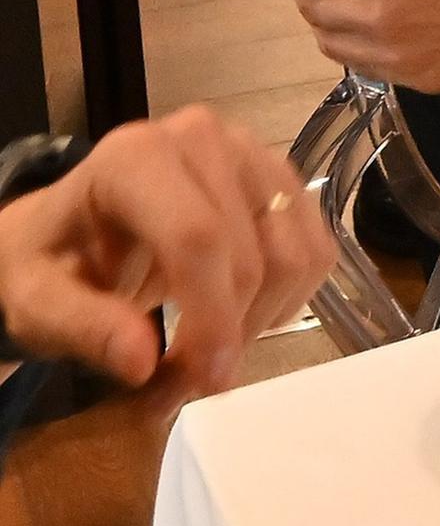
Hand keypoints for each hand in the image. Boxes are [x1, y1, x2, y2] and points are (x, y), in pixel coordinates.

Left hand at [0, 106, 334, 398]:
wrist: (78, 231)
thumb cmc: (53, 263)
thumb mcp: (37, 301)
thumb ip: (84, 328)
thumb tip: (144, 364)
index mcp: (135, 157)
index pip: (198, 237)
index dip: (212, 316)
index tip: (206, 382)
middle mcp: (204, 139)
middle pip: (252, 255)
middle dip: (229, 334)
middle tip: (187, 386)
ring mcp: (253, 154)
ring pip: (297, 256)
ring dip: (262, 323)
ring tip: (209, 356)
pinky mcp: (284, 179)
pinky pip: (317, 251)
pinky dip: (286, 302)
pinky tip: (239, 318)